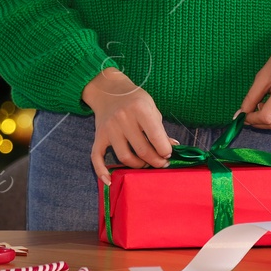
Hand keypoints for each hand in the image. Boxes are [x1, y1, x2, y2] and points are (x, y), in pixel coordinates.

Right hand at [82, 67, 173, 183]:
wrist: (109, 90)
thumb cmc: (135, 99)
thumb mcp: (151, 108)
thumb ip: (160, 129)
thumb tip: (173, 147)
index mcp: (139, 109)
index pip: (156, 137)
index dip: (165, 150)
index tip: (168, 154)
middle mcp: (123, 118)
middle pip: (141, 150)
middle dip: (155, 160)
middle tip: (161, 163)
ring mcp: (109, 128)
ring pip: (124, 157)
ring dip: (137, 165)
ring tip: (146, 164)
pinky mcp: (99, 136)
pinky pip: (97, 157)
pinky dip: (102, 171)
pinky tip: (110, 181)